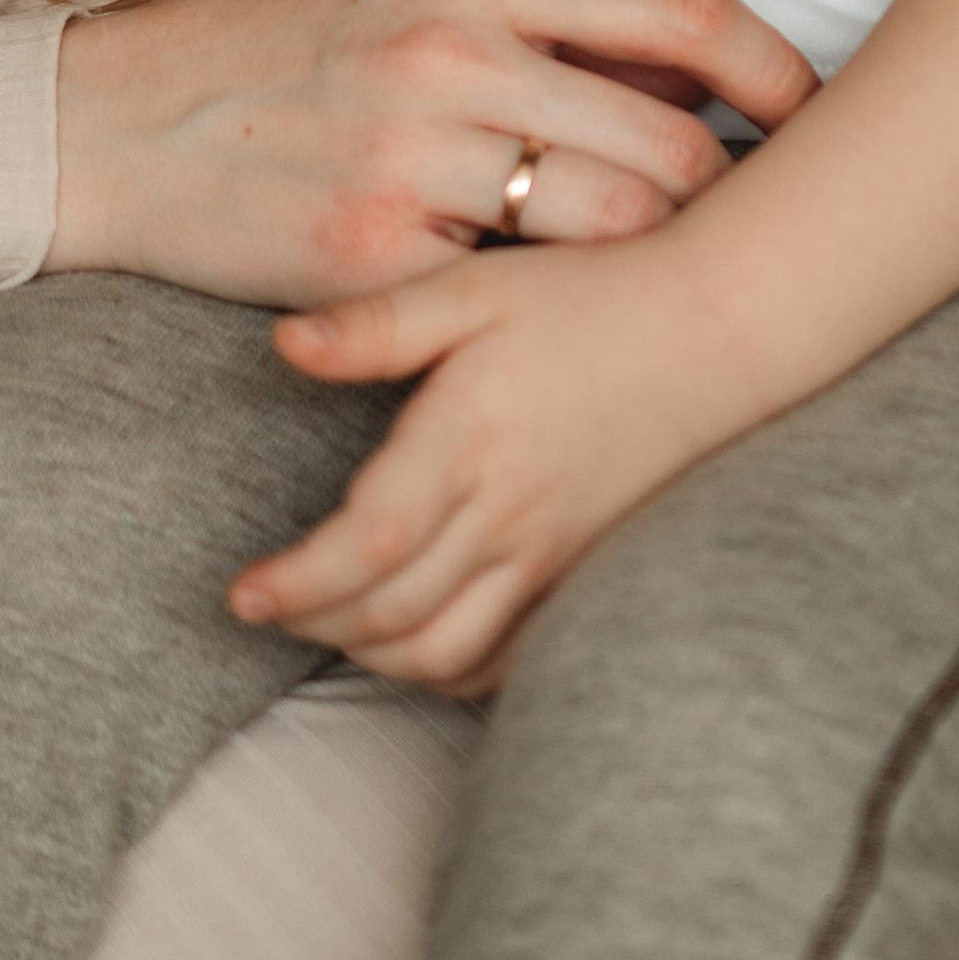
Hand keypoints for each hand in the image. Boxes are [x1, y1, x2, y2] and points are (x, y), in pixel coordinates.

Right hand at [48, 0, 815, 309]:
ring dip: (647, 264)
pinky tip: (542, 320)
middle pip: (671, 142)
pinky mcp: (375, 261)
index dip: (773, 68)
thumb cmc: (276, 54)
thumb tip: (688, 60)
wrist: (110, 125)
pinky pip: (512, 295)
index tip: (808, 110)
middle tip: (741, 229)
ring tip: (653, 283)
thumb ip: (543, 17)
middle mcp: (454, 53)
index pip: (681, 8)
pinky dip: (543, 312)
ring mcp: (414, 159)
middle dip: (723, 198)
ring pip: (612, 228)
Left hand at [228, 228, 711, 690]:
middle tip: (269, 609)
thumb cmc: (589, 295)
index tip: (242, 596)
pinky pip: (509, 658)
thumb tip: (283, 346)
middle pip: (393, 614)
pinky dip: (451, 670)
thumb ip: (376, 324)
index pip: (363, 546)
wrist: (716, 328)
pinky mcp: (586, 570)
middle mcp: (509, 513)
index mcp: (468, 441)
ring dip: (377, 657)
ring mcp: (554, 554)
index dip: (295, 585)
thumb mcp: (475, 288)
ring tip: (331, 625)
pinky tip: (419, 642)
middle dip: (316, 625)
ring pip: (447, 653)